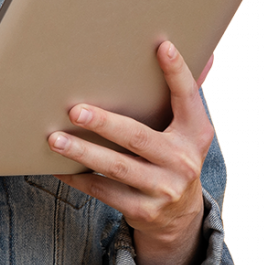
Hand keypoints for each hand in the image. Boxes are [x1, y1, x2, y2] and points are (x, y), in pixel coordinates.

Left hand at [48, 42, 213, 264]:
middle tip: (74, 111)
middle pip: (138, 138)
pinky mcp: (145, 210)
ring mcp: (165, 189)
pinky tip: (57, 167)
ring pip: (117, 168)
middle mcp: (184, 161)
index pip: (187, 97)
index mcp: (195, 133)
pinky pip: (105, 192)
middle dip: (104, 123)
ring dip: (82, 152)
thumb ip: (187, 96)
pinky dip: (79, 179)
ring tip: (54, 139)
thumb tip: (210, 53)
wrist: (180, 217)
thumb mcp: (187, 131)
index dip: (177, 72)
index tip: (162, 47)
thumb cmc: (172, 156)